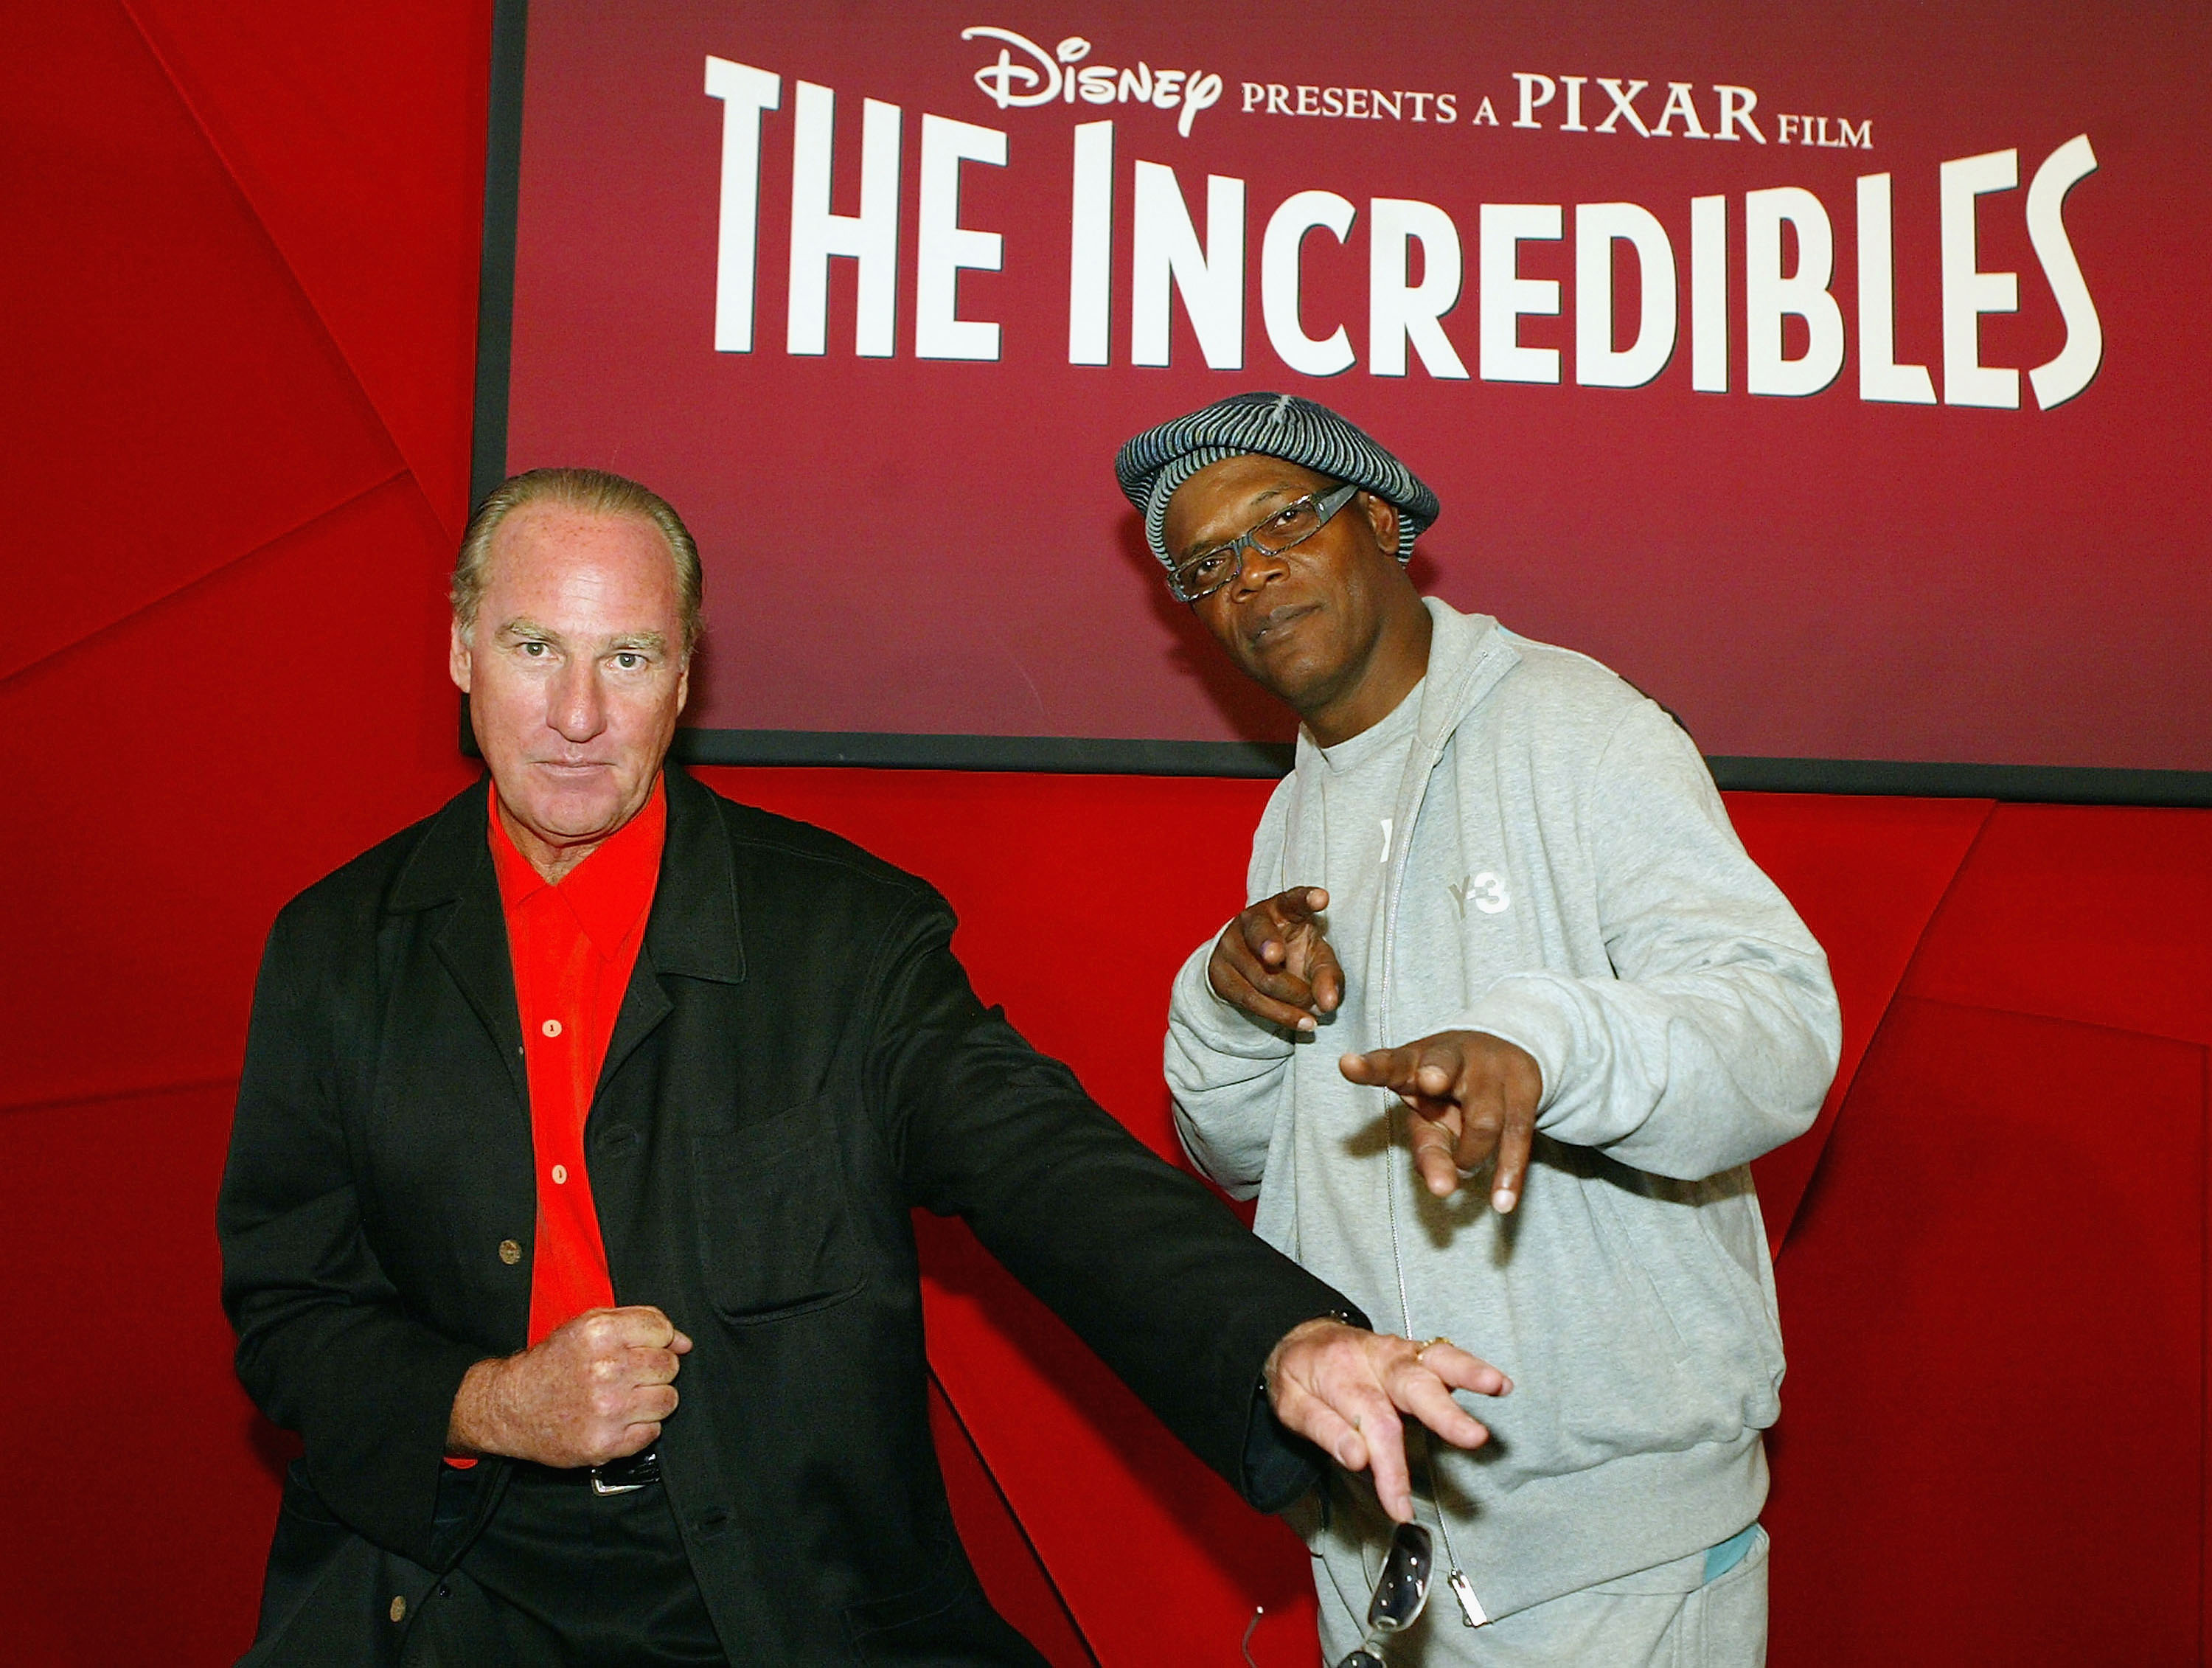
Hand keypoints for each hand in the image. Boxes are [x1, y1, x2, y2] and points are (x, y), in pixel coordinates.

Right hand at [447, 1305, 692, 1467]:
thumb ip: (638, 1323)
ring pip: (668, 1400)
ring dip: (652, 1399)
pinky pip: (652, 1432)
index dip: (658, 1338)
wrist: (510, 1407)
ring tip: (626, 1397)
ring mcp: (608, 1409)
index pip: (663, 1330)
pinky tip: (619, 1419)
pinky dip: (640, 1427)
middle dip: (655, 1368)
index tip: (645, 1347)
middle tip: (631, 1374)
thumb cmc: (551, 1365)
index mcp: (600, 1334)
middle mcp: (606, 1370)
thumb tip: (683, 1341)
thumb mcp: (586, 1326)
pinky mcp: (605, 1443)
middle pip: (669, 1365)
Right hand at [1208, 886, 1344, 1031]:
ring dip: (1293, 1000)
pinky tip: (1302, 1022)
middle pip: (1261, 934)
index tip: (1321, 898)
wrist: (1252, 966)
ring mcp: (1230, 946)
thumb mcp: (1314, 957)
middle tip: (1277, 957)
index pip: (1292, 900)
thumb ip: (1327, 975)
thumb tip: (1328, 1003)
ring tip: (1315, 1013)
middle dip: (1268, 944)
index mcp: (1280, 908)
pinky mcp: (1219, 973)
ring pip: (1262, 978)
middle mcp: (1251, 920)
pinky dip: (1280, 1014)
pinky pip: (1251, 999)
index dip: (1305, 898)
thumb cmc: (1293, 954)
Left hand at [1264, 1319, 1510, 1522]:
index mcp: (1340, 1373)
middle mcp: (1375, 1358)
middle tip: (1474, 1437)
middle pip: (1411, 1385)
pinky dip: (1470, 1367)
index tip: (1400, 1508)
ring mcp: (1399, 1352)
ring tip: (1498, 1385)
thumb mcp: (1290, 1404)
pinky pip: (1443, 1356)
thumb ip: (1323, 1430)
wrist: (1301, 1337)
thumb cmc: (1299, 1376)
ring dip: (1469, 1373)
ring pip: (1435, 1359)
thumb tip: (1358, 1458)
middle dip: (1444, 1413)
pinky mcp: (1415, 1353)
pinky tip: (1496, 1382)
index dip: (1390, 1469)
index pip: (1372, 1425)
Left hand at [1340, 1031, 1542, 1210]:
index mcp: (1416, 1060)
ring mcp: (1491, 1069)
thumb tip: (1443, 1189)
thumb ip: (1428, 1150)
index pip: (1389, 1063)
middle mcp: (1453, 1057)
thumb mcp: (1430, 1114)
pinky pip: (1519, 1135)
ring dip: (1471, 1155)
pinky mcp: (1525, 1088)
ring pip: (1484, 1115)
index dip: (1370, 1067)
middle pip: (1443, 1063)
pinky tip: (1502, 1203)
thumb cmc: (1452, 1093)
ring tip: (1462, 1173)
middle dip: (1436, 1072)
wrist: (1508, 1051)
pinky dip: (1510, 1172)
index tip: (1348, 1065)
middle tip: (1429, 1082)